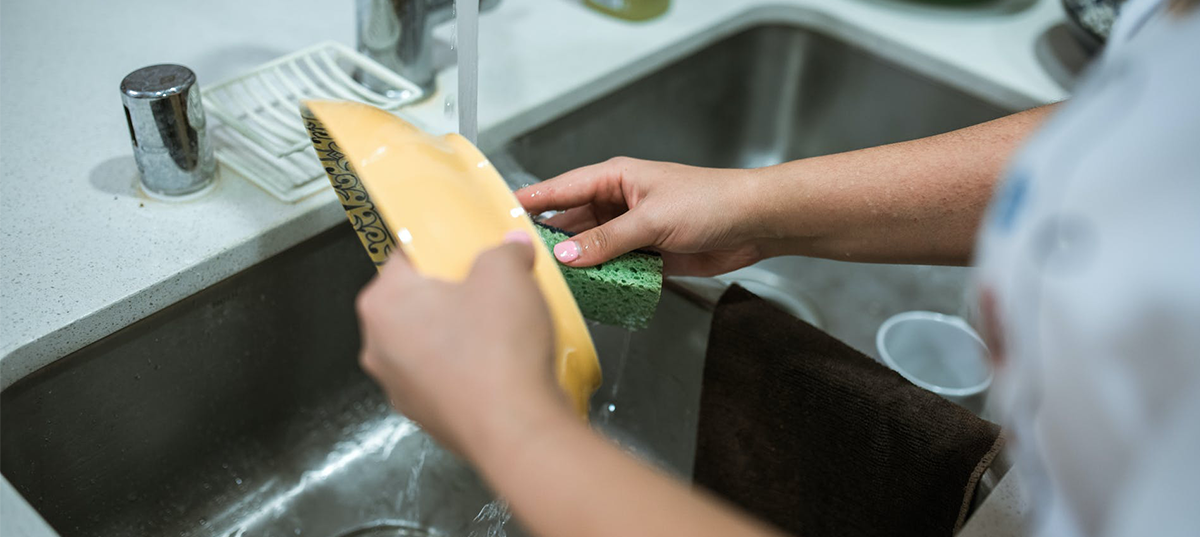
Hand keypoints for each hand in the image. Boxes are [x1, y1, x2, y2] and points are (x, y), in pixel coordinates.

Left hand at [355, 232, 570, 455]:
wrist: (516, 430)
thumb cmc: (498, 348)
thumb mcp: (507, 274)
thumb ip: (504, 250)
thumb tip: (511, 246)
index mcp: (382, 303)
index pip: (406, 256)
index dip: (443, 247)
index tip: (471, 248)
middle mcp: (377, 346)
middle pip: (416, 301)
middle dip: (453, 291)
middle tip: (493, 286)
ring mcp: (398, 387)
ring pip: (430, 341)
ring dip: (460, 331)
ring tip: (503, 327)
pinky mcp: (425, 416)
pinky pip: (445, 376)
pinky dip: (467, 366)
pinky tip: (501, 364)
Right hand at [515, 157, 766, 276]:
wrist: (754, 224)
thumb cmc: (711, 202)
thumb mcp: (653, 220)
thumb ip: (608, 240)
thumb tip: (567, 255)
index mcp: (615, 178)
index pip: (561, 188)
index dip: (531, 201)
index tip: (499, 213)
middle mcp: (618, 202)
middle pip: (572, 223)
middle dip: (550, 241)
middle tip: (519, 262)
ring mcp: (631, 230)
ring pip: (591, 249)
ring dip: (577, 265)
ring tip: (547, 283)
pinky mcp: (646, 255)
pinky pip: (614, 268)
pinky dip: (602, 280)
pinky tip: (586, 294)